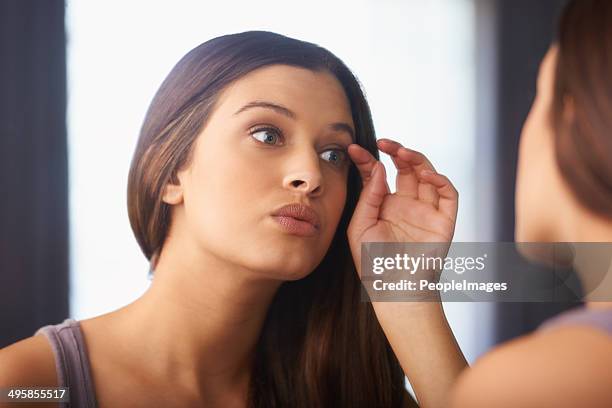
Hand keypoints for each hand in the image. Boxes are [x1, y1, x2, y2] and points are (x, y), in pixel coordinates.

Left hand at [346, 138, 458, 280]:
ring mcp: (426, 210)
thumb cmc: (373, 262)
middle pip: (406, 168)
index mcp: (385, 205)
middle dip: (396, 152)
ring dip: (416, 159)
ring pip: (427, 174)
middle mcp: (406, 204)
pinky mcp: (444, 220)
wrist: (393, 289)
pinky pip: (448, 194)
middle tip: (383, 143)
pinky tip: (424, 174)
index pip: (378, 174)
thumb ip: (369, 195)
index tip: (354, 149)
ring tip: (401, 152)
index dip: (368, 159)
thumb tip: (379, 167)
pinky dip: (440, 180)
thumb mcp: (360, 225)